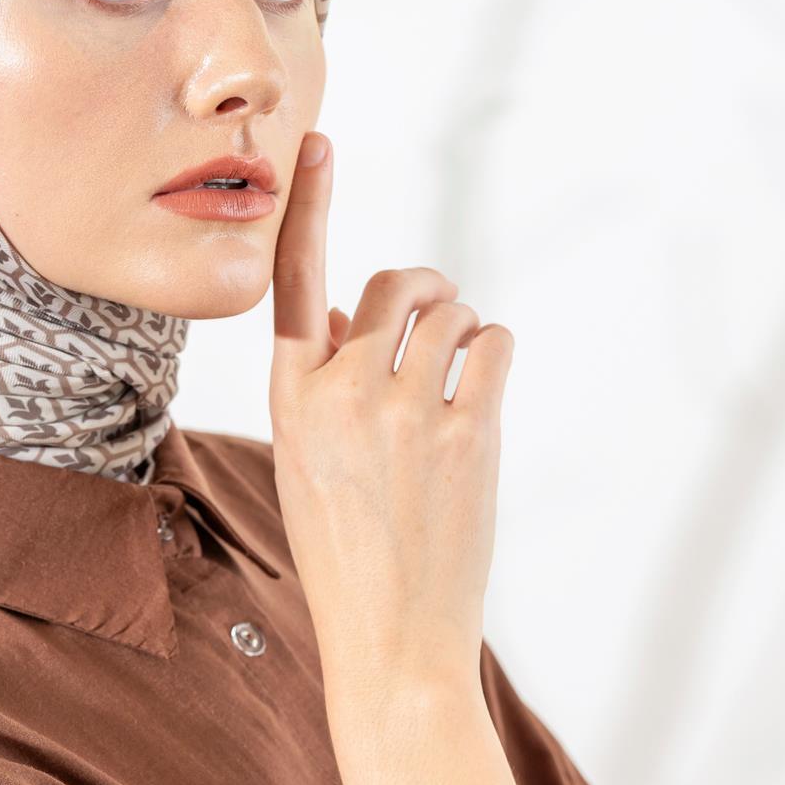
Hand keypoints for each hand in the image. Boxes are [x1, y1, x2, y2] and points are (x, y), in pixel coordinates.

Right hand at [270, 131, 514, 701]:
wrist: (391, 638)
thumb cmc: (347, 553)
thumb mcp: (306, 466)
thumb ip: (322, 389)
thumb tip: (348, 325)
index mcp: (291, 400)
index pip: (294, 282)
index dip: (311, 207)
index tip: (319, 145)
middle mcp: (341, 393)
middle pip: (393, 286)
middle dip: (424, 291)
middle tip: (436, 318)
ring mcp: (404, 411)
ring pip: (452, 312)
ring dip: (464, 333)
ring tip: (456, 382)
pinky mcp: (466, 431)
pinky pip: (493, 345)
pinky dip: (494, 354)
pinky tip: (481, 387)